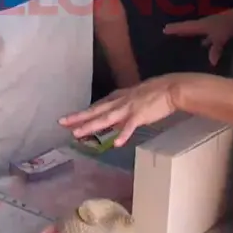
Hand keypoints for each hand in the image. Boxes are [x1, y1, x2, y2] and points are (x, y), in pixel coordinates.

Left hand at [60, 73, 202, 144]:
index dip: (82, 113)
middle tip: (61, 122)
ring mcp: (128, 109)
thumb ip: (124, 108)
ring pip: (105, 119)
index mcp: (119, 98)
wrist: (171, 88)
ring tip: (77, 134)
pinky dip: (123, 134)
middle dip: (78, 117)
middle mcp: (119, 103)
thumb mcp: (135, 98)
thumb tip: (116, 121)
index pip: (97, 106)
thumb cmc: (156, 92)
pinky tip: (117, 144)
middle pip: (95, 111)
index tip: (68, 119)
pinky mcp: (140, 116)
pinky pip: (130, 127)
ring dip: (91, 126)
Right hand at [164, 10, 232, 65]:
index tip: (164, 29)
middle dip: (183, 31)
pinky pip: (211, 37)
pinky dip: (208, 41)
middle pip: (192, 28)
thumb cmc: (231, 25)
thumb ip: (215, 49)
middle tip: (171, 33)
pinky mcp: (222, 30)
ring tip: (188, 42)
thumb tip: (211, 62)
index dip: (176, 28)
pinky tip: (207, 47)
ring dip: (196, 36)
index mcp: (203, 24)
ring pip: (202, 33)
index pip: (186, 26)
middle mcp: (207, 24)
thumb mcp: (221, 37)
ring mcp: (214, 27)